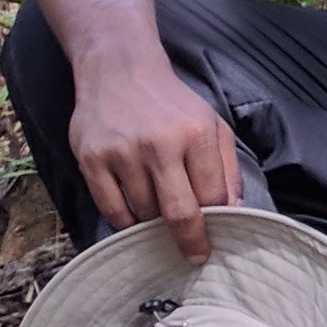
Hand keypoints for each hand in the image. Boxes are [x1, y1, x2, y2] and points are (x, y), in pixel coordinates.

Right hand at [67, 54, 242, 262]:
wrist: (119, 70)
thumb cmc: (172, 103)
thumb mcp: (212, 124)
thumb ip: (227, 168)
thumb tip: (235, 211)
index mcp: (196, 134)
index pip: (211, 197)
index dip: (214, 225)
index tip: (212, 242)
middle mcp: (159, 144)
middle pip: (178, 213)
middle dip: (189, 242)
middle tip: (193, 256)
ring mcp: (122, 153)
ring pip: (143, 214)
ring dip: (153, 224)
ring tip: (158, 216)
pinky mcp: (92, 160)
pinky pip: (112, 210)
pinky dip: (125, 222)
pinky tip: (135, 217)